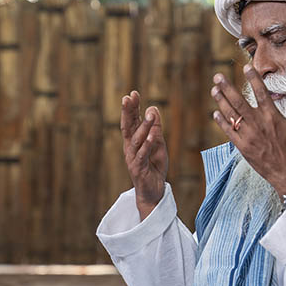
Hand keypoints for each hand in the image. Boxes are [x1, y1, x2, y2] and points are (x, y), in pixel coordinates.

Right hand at [121, 90, 167, 219]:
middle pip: (128, 127)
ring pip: (136, 140)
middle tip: (129, 97)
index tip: (132, 94)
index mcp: (133, 141)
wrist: (153, 191)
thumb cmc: (154, 167)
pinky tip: (151, 135)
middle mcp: (130, 148)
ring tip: (149, 114)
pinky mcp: (138, 169)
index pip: (131, 121)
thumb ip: (155, 128)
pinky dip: (147, 145)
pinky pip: (142, 155)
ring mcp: (133, 158)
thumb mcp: (158, 144)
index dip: (131, 108)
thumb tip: (153, 108)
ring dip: (143, 126)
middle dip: (128, 112)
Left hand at [211, 65, 285, 196]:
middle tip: (217, 76)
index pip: (261, 93)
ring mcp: (249, 136)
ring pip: (231, 115)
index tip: (246, 67)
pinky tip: (215, 112)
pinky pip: (229, 131)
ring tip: (214, 89)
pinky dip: (222, 121)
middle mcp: (259, 124)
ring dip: (221, 101)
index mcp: (273, 117)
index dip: (253, 79)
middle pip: (239, 102)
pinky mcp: (242, 147)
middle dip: (227, 88)